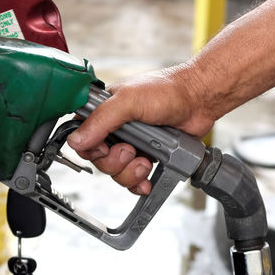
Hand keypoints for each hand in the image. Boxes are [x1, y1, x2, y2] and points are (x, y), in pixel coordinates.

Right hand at [67, 65, 213, 194]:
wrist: (199, 100)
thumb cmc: (167, 91)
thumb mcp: (128, 101)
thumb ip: (101, 120)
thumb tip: (76, 140)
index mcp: (104, 112)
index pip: (83, 139)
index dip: (91, 150)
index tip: (104, 149)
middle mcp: (115, 129)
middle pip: (99, 161)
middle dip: (114, 163)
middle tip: (130, 152)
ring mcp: (131, 144)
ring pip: (116, 173)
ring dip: (129, 173)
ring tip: (146, 161)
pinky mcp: (146, 156)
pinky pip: (133, 179)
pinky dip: (138, 183)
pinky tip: (146, 180)